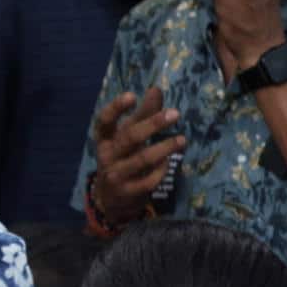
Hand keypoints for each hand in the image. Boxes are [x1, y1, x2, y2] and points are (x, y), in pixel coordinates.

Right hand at [89, 87, 182, 219]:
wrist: (111, 198)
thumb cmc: (123, 158)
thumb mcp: (127, 135)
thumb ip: (142, 114)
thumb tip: (156, 89)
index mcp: (105, 139)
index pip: (104, 121)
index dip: (116, 108)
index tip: (132, 95)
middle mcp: (107, 156)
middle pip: (129, 137)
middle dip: (153, 124)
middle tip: (175, 113)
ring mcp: (116, 175)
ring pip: (141, 159)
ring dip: (164, 148)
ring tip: (182, 140)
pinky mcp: (128, 191)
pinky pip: (148, 180)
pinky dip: (161, 170)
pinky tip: (170, 162)